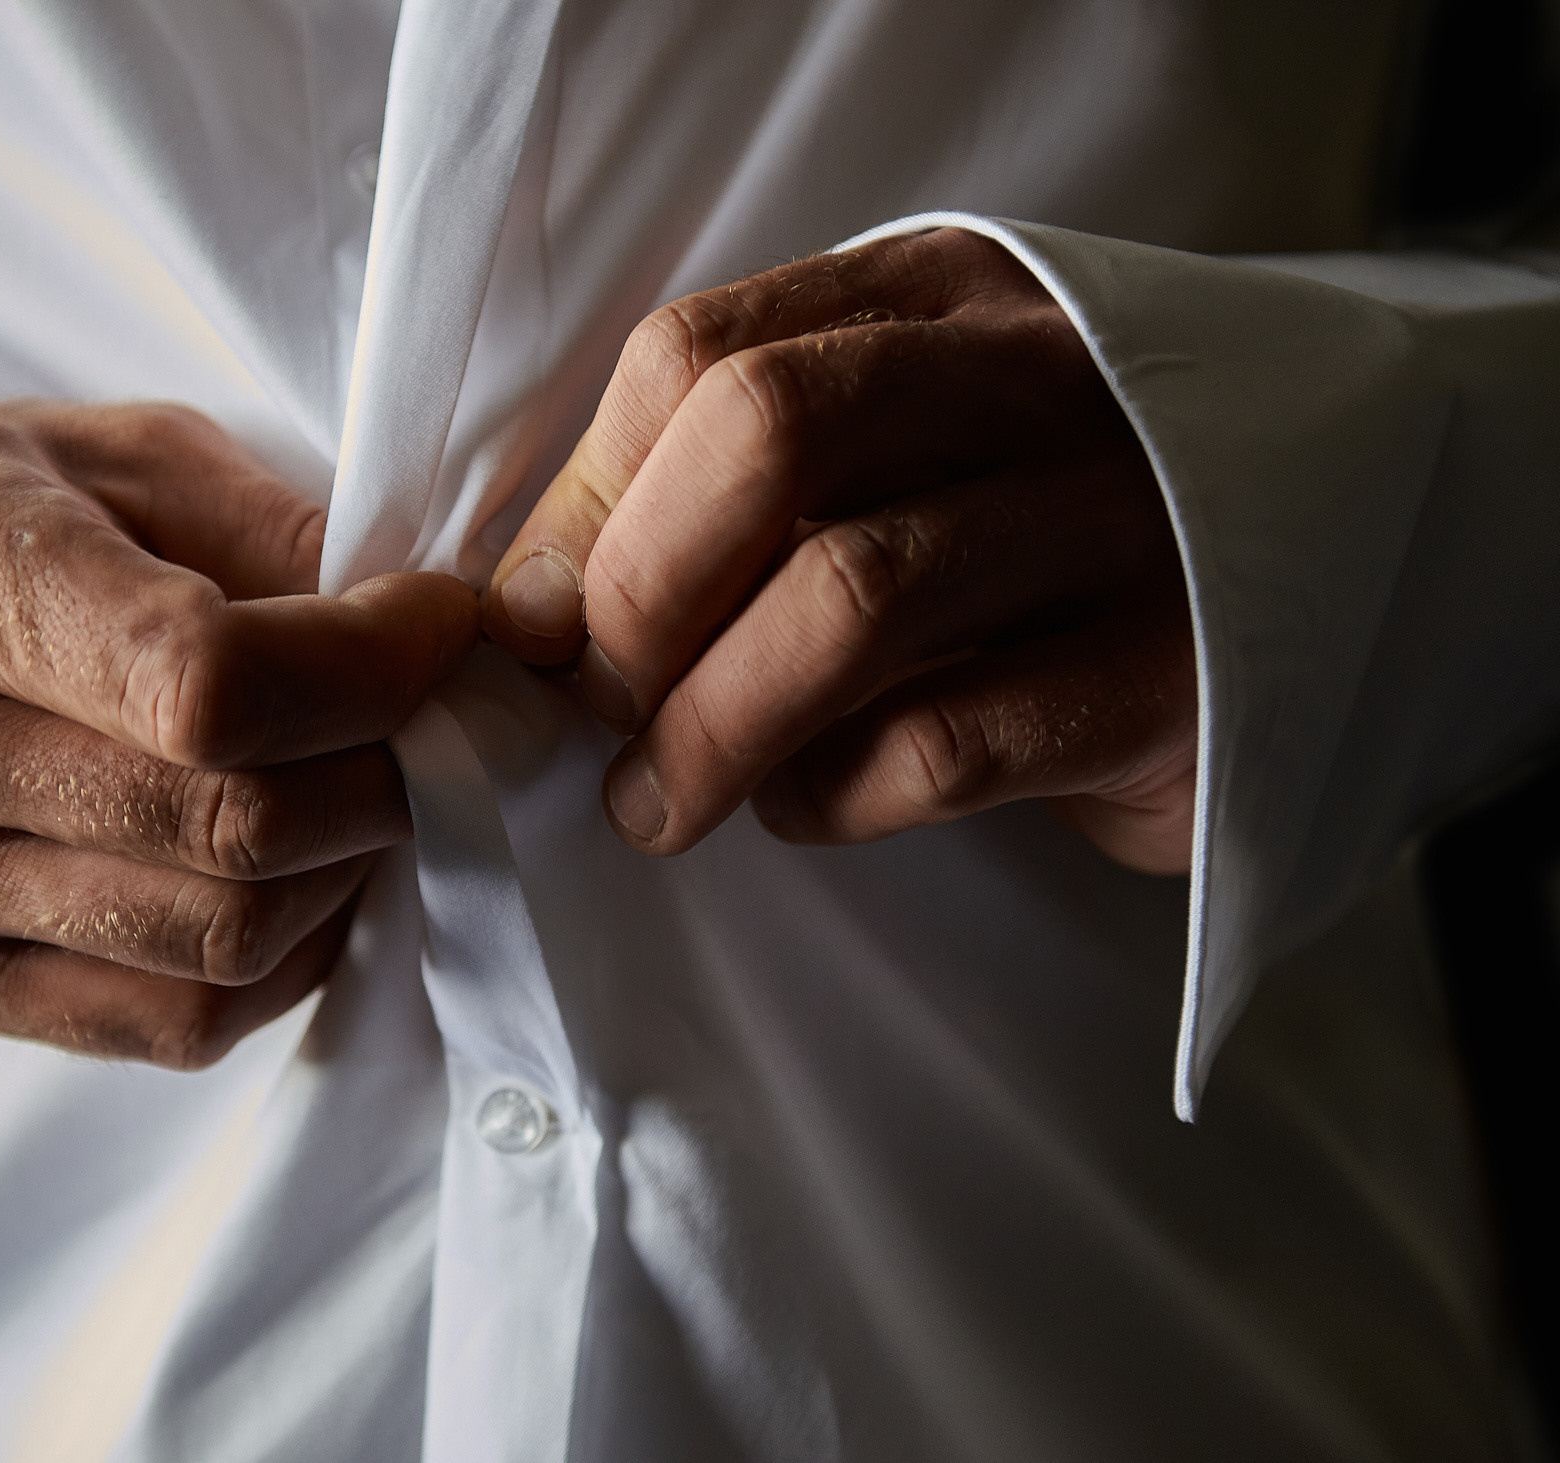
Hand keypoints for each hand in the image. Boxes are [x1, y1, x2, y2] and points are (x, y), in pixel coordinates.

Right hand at [0, 400, 475, 1064]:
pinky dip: (283, 959)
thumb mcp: (122, 453)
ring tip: (352, 782)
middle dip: (388, 770)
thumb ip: (278, 532)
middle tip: (422, 713)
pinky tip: (289, 874)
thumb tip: (434, 634)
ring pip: (226, 942)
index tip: (441, 624)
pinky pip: (179, 1022)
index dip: (373, 669)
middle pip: (238, 828)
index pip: (212, 687)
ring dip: (345, 868)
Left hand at [483, 228, 1194, 873]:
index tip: (536, 623)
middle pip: (769, 434)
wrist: (1302, 585)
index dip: (585, 502)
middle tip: (597, 709)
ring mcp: (1113, 520)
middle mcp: (1029, 381)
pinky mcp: (1162, 678)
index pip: (698, 354)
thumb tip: (529, 607)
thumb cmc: (1016, 533)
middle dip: (639, 596)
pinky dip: (829, 793)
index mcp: (929, 302)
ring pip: (854, 597)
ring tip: (657, 801)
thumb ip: (722, 489)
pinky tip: (803, 806)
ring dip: (708, 726)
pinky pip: (942, 743)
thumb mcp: (883, 456)